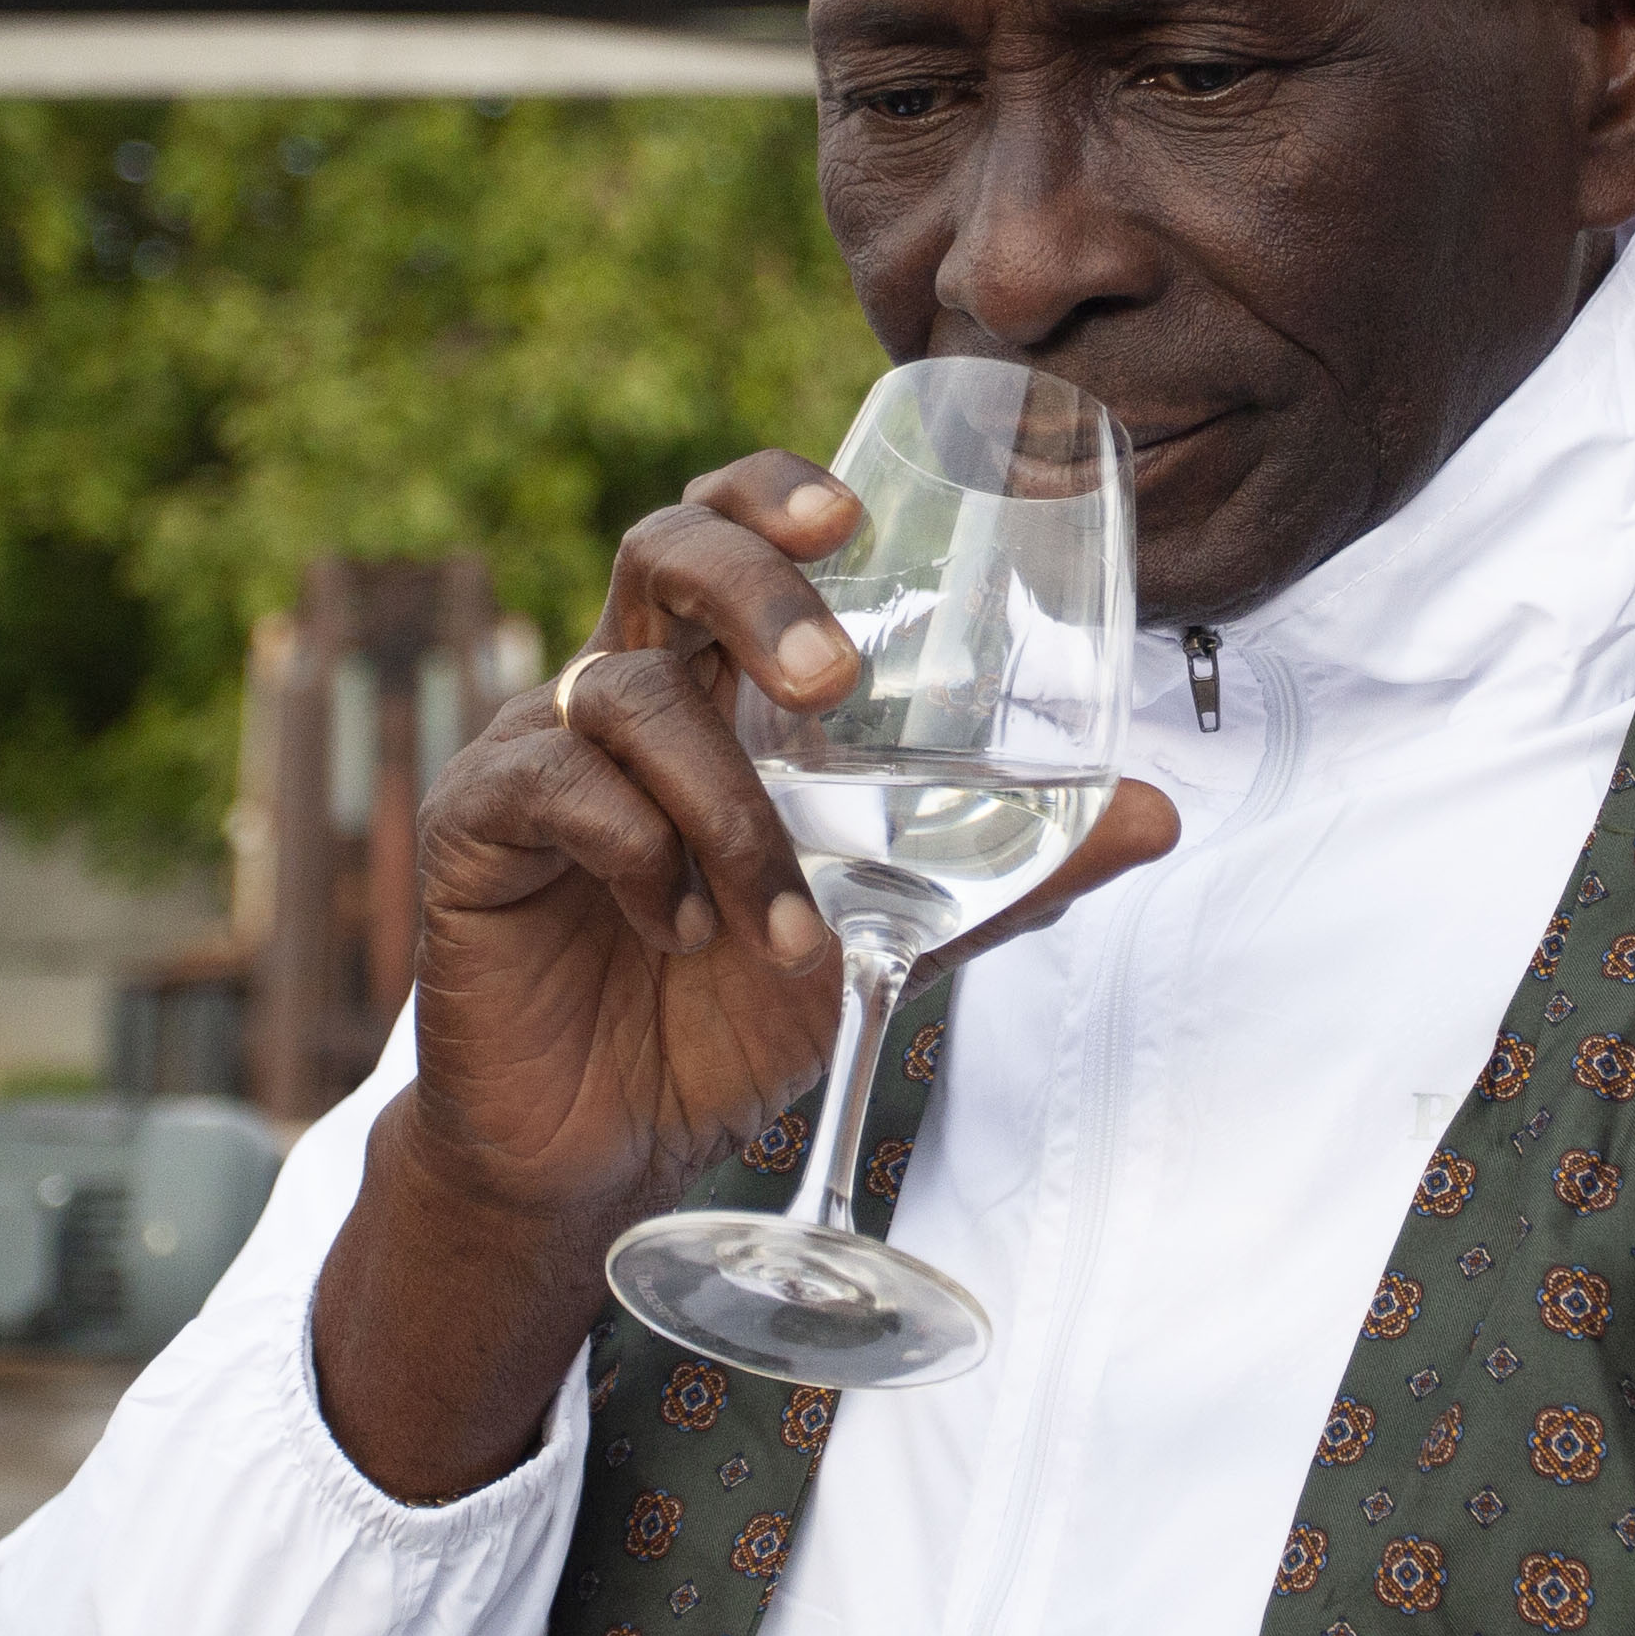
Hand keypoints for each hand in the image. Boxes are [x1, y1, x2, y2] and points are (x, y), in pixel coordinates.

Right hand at [313, 447, 1177, 1497]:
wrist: (607, 1142)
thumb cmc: (737, 1007)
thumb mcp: (890, 933)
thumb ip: (1007, 871)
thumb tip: (1158, 813)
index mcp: (715, 686)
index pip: (727, 529)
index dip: (772, 493)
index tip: (852, 516)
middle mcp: (623, 692)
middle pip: (661, 549)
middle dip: (750, 585)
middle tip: (830, 676)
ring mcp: (539, 750)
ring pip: (620, 691)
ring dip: (726, 807)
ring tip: (784, 922)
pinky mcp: (476, 831)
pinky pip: (550, 785)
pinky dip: (637, 852)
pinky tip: (678, 930)